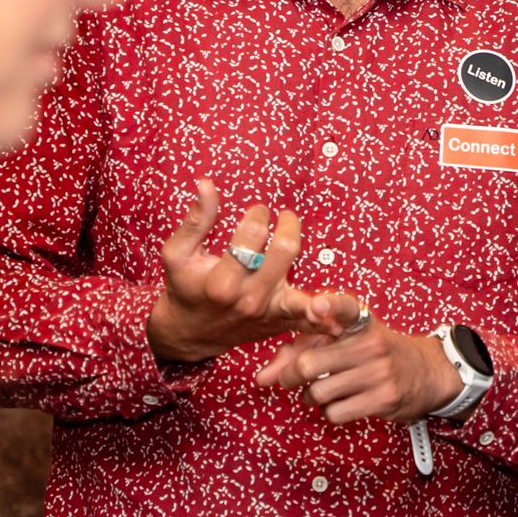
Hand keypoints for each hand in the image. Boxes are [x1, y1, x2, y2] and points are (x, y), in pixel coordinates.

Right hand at [145, 180, 359, 363]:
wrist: (190, 332)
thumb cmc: (185, 286)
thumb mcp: (178, 254)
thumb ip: (195, 220)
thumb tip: (205, 183)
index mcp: (222, 282)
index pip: (252, 235)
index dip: (257, 214)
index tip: (258, 211)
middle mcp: (248, 299)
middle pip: (286, 252)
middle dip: (289, 225)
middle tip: (286, 217)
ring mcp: (267, 314)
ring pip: (304, 295)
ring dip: (316, 275)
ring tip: (335, 273)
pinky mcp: (280, 323)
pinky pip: (309, 322)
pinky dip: (325, 319)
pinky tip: (339, 319)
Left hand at [255, 317, 461, 424]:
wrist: (426, 372)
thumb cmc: (373, 353)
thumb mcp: (344, 340)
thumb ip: (300, 349)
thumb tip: (262, 378)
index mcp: (361, 321)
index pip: (346, 307)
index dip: (330, 306)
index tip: (316, 306)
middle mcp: (371, 343)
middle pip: (310, 363)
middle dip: (289, 376)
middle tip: (288, 379)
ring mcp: (379, 372)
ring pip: (318, 392)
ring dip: (311, 396)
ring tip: (322, 390)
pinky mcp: (384, 399)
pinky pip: (335, 412)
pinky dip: (329, 411)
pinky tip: (341, 402)